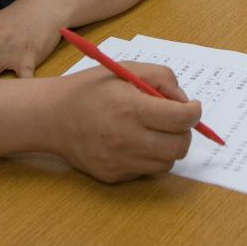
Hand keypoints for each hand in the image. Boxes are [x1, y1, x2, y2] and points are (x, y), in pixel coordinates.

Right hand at [53, 63, 199, 182]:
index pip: (180, 119)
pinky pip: (146, 171)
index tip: (192, 107)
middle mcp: (126, 139)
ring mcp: (120, 161)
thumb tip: (184, 101)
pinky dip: (149, 157)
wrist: (52, 117)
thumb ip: (160, 78)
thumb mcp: (125, 69)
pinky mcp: (114, 176)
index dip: (194, 112)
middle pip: (178, 146)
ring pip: (167, 163)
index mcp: (130, 108)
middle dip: (185, 131)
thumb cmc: (90, 89)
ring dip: (168, 146)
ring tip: (154, 130)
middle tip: (175, 120)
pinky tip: (135, 141)